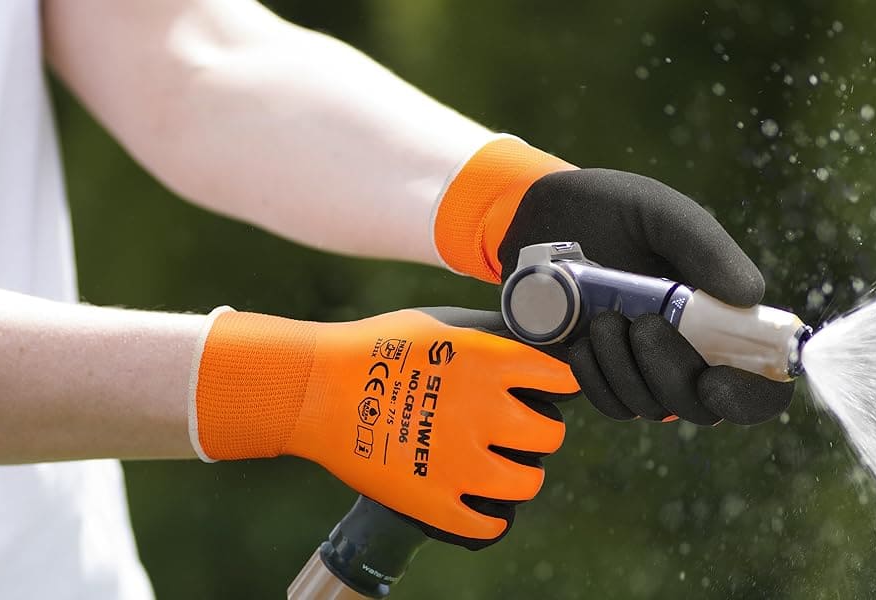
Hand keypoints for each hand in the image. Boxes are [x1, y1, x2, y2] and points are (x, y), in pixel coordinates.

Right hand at [190, 307, 577, 548]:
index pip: (562, 378)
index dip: (560, 384)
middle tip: (520, 431)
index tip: (552, 389)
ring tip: (504, 469)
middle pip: (551, 434)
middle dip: (539, 431)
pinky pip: (488, 524)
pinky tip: (481, 506)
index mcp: (490, 362)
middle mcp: (486, 411)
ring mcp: (462, 461)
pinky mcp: (436, 501)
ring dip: (521, 475)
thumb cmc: (371, 347)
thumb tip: (522, 348)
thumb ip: (485, 340)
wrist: (313, 388)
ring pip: (528, 481)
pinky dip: (490, 519)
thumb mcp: (438, 325)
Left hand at [432, 137, 793, 424]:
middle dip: (673, 373)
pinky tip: (581, 342)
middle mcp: (691, 350)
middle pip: (704, 404)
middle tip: (642, 323)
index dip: (750, 395)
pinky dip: (597, 379)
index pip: (761, 380)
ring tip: (602, 318)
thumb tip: (752, 297)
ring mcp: (645, 369)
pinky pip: (611, 404)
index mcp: (723, 314)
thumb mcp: (661, 214)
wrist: (539, 216)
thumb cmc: (611, 209)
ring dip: (627, 370)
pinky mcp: (603, 377)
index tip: (715, 381)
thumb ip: (707, 249)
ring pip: (654, 407)